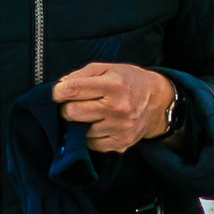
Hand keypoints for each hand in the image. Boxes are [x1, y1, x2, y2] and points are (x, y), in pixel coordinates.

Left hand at [52, 62, 177, 156]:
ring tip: (91, 114)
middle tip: (74, 104)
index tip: (56, 93)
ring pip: (80, 131)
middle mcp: (117, 108)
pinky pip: (91, 144)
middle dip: (67, 108)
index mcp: (113, 85)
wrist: (157, 102)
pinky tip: (98, 125)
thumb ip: (82, 75)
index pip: (73, 90)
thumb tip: (59, 87)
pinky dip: (90, 136)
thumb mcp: (108, 68)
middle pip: (72, 113)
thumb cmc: (128, 81)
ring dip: (80, 124)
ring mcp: (119, 128)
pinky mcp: (120, 144)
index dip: (58, 92)